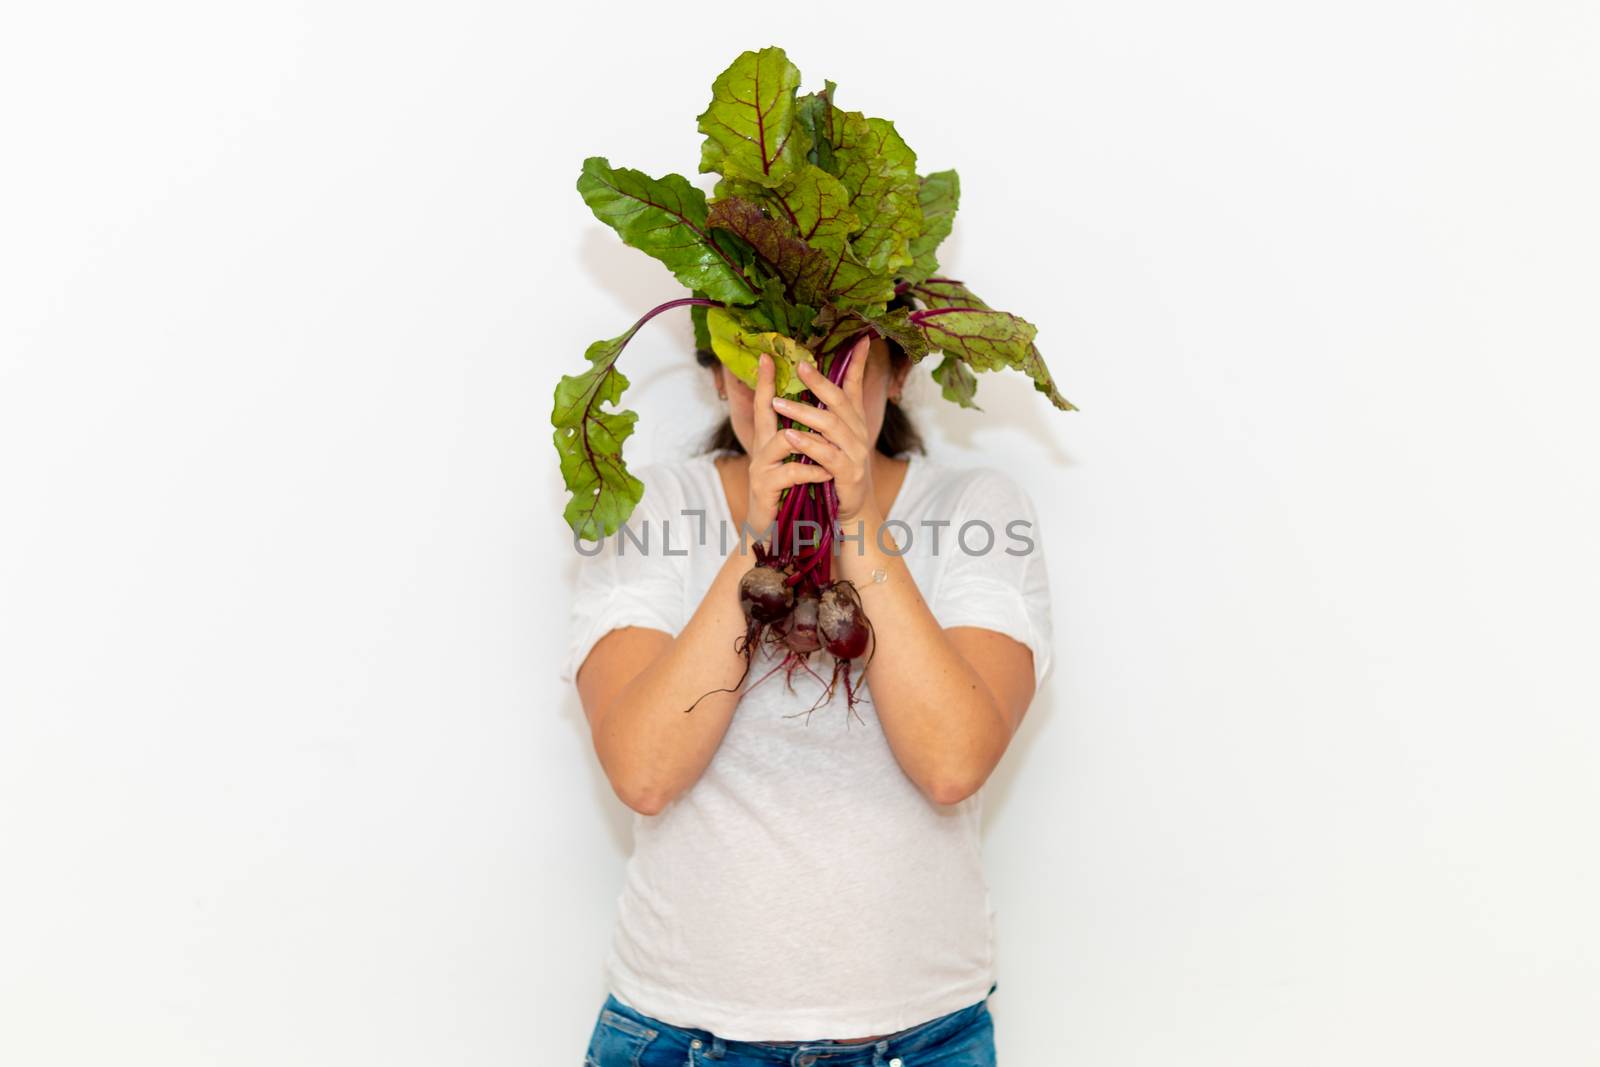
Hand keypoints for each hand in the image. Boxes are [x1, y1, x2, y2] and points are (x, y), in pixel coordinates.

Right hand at [744, 353, 833, 537]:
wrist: (776, 535)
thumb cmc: (790, 497)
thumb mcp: (798, 464)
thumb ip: (805, 441)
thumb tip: (823, 414)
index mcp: (770, 441)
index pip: (766, 404)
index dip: (765, 380)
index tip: (768, 355)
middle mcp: (761, 449)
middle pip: (765, 410)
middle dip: (774, 387)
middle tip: (786, 364)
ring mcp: (761, 468)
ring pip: (782, 440)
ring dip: (809, 439)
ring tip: (828, 442)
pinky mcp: (765, 489)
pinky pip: (792, 472)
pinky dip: (812, 471)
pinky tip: (824, 473)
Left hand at [772, 335, 874, 521]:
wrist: (851, 509)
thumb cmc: (838, 471)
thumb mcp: (834, 438)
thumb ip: (828, 412)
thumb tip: (816, 384)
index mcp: (854, 421)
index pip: (855, 386)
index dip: (858, 363)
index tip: (858, 338)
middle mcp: (858, 433)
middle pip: (840, 401)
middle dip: (819, 381)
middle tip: (798, 365)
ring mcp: (855, 453)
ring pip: (831, 426)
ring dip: (804, 412)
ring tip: (779, 401)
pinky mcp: (848, 474)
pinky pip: (827, 455)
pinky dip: (809, 445)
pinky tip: (791, 436)